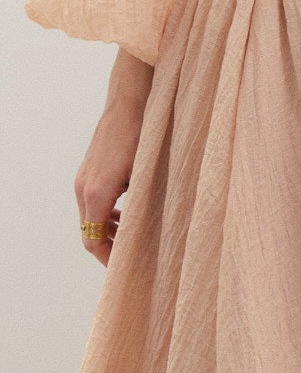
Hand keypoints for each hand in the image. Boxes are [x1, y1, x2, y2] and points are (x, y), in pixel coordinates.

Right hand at [75, 48, 153, 265]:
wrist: (129, 104)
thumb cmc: (144, 138)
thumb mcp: (146, 177)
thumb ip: (140, 208)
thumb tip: (145, 235)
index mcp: (97, 194)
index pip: (93, 241)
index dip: (109, 259)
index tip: (128, 268)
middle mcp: (83, 189)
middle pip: (89, 233)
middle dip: (109, 248)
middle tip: (134, 258)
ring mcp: (82, 179)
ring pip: (89, 218)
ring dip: (107, 232)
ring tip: (132, 240)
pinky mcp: (87, 172)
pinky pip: (91, 203)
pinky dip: (104, 215)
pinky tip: (124, 216)